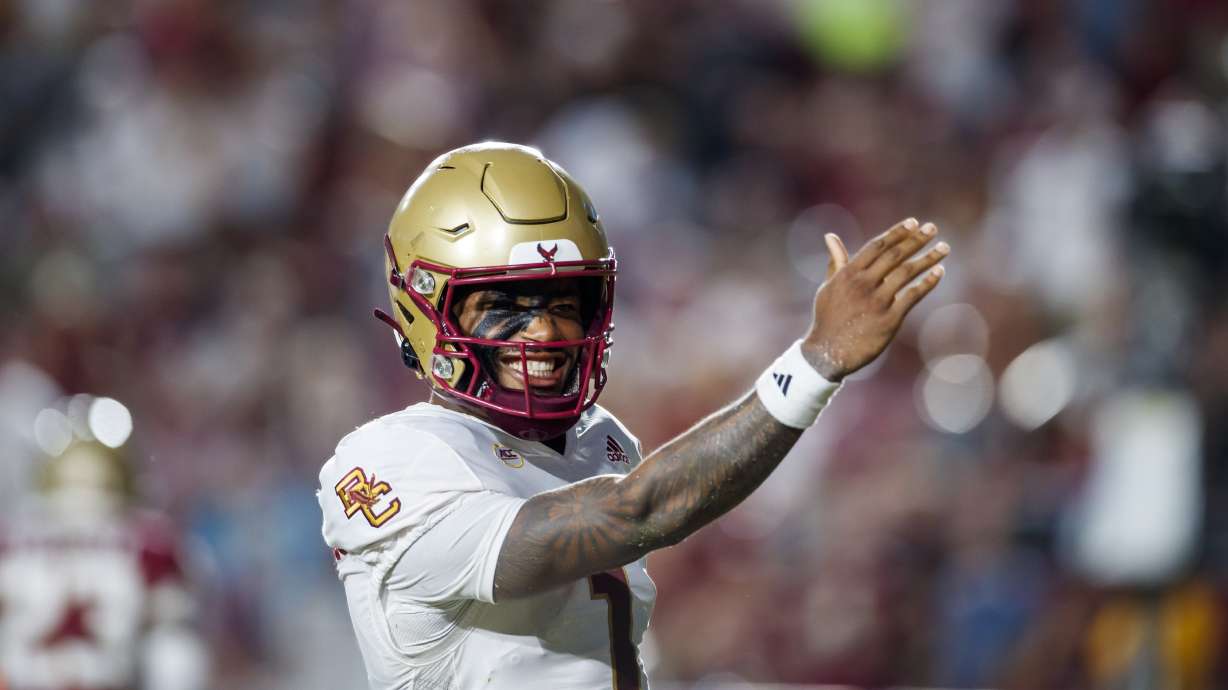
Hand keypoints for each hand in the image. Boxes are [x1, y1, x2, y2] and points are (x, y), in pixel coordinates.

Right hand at [801, 218, 948, 380]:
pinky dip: (928, 282)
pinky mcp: (889, 319)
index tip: (914, 222)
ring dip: (928, 258)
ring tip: (944, 247)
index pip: (877, 246)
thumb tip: (831, 236)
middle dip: (916, 239)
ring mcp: (877, 301)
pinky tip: (939, 272)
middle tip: (933, 228)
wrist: (828, 353)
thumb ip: (836, 261)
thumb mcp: (828, 287)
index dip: (897, 233)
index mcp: (848, 274)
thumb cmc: (827, 318)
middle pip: (895, 255)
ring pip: (907, 272)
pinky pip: (913, 296)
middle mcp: (864, 284)